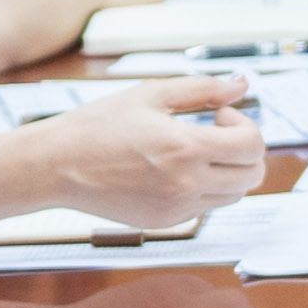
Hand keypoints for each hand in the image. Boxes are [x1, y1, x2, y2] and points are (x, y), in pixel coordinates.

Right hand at [33, 82, 265, 224]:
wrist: (55, 165)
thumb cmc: (99, 125)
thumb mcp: (151, 94)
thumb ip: (203, 89)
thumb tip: (241, 85)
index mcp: (185, 149)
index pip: (253, 147)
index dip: (245, 126)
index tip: (218, 117)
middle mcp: (185, 185)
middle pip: (252, 175)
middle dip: (244, 150)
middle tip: (214, 132)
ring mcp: (175, 209)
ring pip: (232, 195)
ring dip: (227, 170)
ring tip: (193, 150)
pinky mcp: (163, 222)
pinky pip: (204, 207)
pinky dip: (203, 187)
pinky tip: (172, 169)